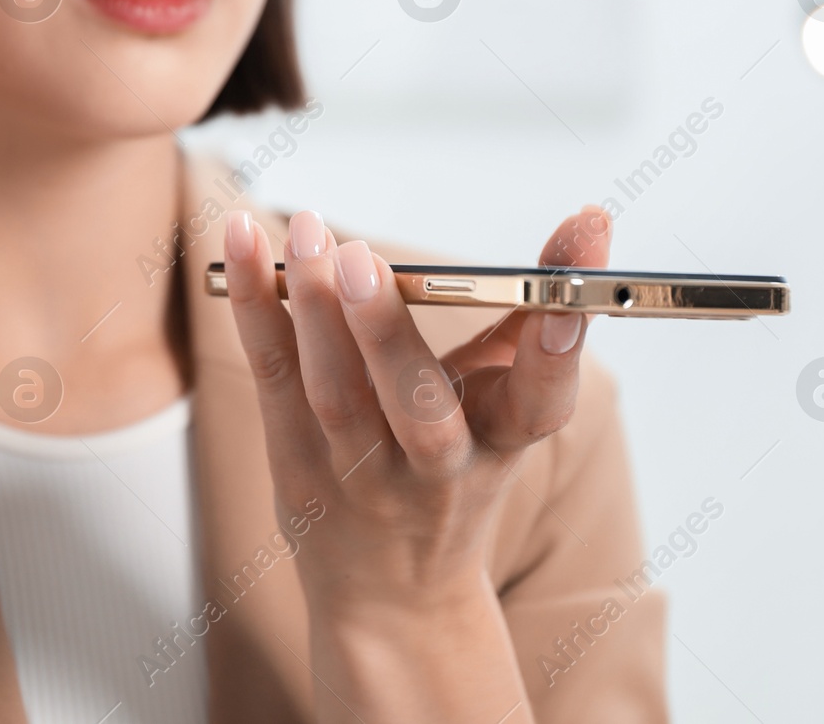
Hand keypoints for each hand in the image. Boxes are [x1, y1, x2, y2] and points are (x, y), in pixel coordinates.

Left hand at [222, 206, 611, 718]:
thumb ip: (531, 323)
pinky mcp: (296, 463)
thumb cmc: (454, 475)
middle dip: (386, 330)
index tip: (569, 290)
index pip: (544, 399)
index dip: (561, 343)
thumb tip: (585, 226)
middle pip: (417, 407)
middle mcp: (436, 470)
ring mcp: (359, 475)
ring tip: (304, 233)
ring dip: (312, 308)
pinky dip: (255, 306)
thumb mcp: (507, 410)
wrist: (394, 597)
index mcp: (504, 444)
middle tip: (361, 255)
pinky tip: (238, 243)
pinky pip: (274, 374)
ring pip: (334, 393)